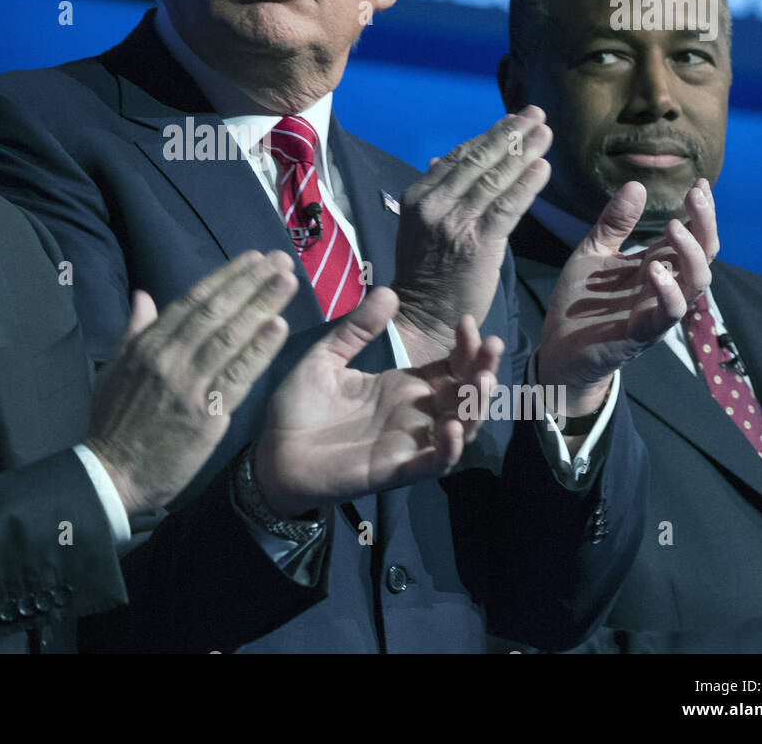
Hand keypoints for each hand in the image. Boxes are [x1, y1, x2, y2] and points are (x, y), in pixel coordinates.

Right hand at [86, 250, 297, 514]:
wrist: (112, 475)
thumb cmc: (114, 424)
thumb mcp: (115, 370)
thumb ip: (133, 331)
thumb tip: (143, 296)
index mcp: (148, 344)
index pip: (194, 300)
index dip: (227, 276)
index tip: (253, 259)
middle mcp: (169, 357)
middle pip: (217, 311)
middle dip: (252, 282)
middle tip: (281, 260)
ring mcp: (188, 384)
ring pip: (231, 336)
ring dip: (263, 305)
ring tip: (287, 282)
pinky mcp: (205, 414)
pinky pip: (237, 376)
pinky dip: (259, 350)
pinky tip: (279, 328)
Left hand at [254, 288, 504, 517]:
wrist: (272, 452)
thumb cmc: (299, 408)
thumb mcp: (326, 357)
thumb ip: (356, 329)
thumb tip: (389, 291)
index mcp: (401, 386)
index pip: (449, 365)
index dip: (465, 346)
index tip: (467, 322)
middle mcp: (414, 414)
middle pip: (465, 393)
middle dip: (484, 369)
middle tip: (490, 344)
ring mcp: (409, 443)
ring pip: (461, 427)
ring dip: (477, 406)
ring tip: (482, 380)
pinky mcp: (395, 469)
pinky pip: (433, 463)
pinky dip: (449, 448)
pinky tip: (452, 426)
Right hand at [392, 107, 550, 364]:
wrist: (422, 317)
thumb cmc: (426, 274)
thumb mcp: (419, 227)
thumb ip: (436, 193)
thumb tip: (439, 160)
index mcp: (418, 197)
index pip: (459, 157)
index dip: (490, 135)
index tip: (514, 120)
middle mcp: (434, 204)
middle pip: (479, 160)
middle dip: (511, 134)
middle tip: (537, 115)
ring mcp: (455, 223)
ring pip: (495, 178)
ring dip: (524, 152)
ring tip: (546, 133)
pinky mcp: (478, 243)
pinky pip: (508, 206)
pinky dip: (527, 185)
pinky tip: (543, 168)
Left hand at [537, 179, 717, 414]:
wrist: (558, 346)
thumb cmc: (581, 301)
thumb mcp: (592, 252)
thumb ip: (614, 223)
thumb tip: (637, 185)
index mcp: (655, 265)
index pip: (690, 236)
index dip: (700, 212)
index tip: (700, 183)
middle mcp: (664, 286)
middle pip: (703, 255)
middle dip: (706, 224)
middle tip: (696, 195)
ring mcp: (657, 311)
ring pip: (696, 283)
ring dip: (690, 253)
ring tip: (674, 226)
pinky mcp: (642, 334)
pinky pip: (668, 315)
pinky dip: (668, 292)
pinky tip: (655, 270)